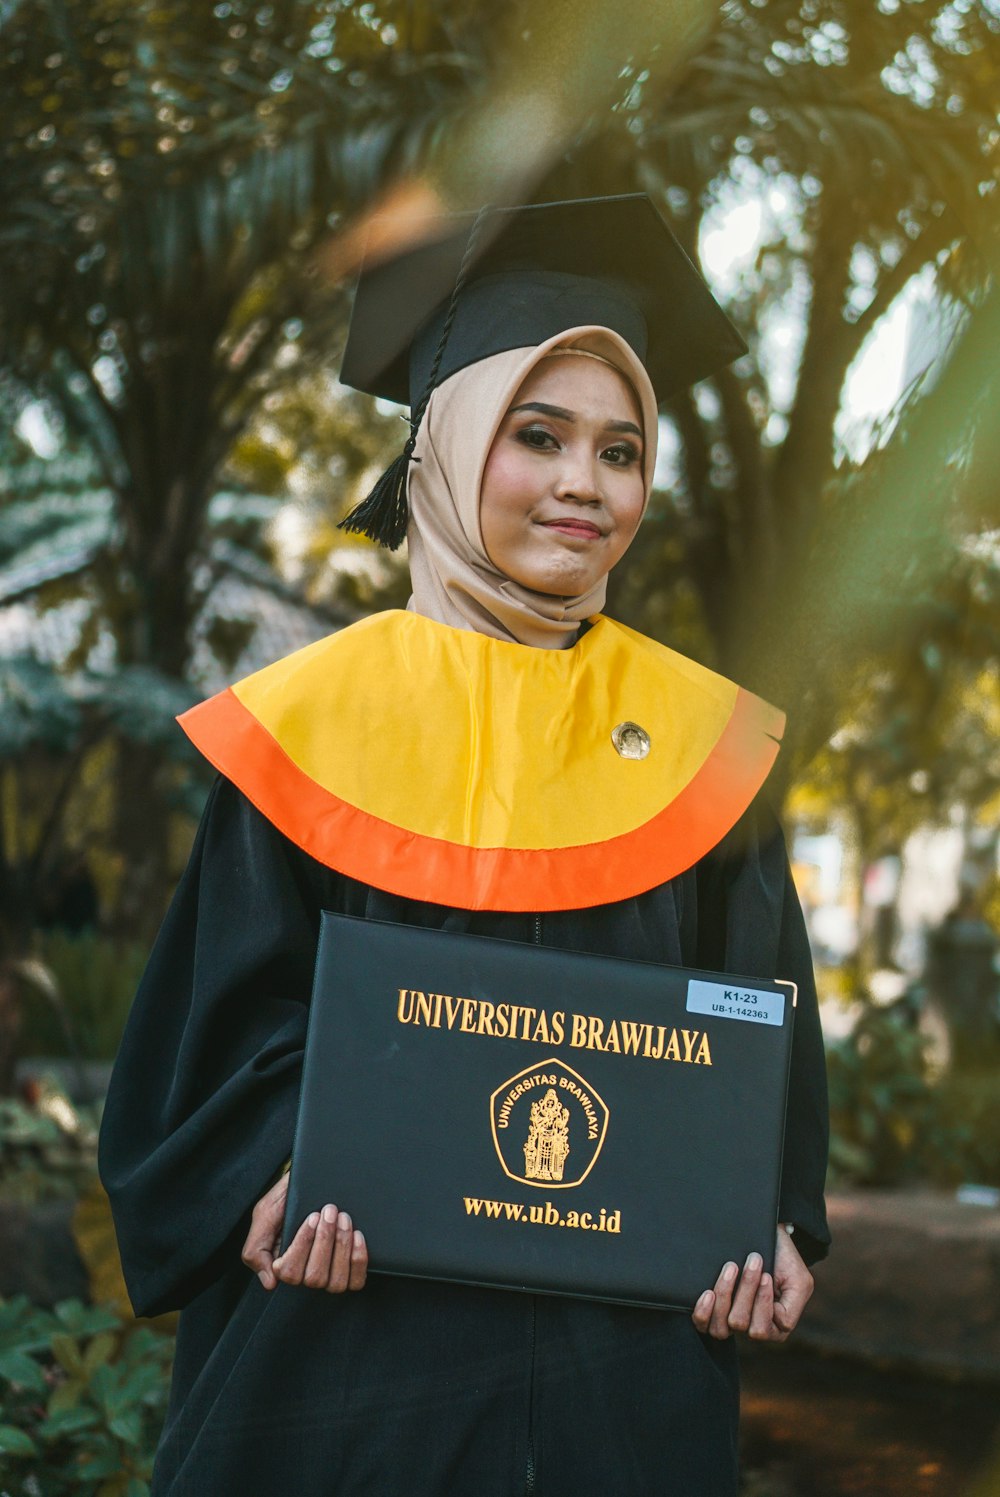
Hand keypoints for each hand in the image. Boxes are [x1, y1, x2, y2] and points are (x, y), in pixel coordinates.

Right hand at [241, 1172, 368, 1292]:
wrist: (314, 1180)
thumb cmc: (287, 1199)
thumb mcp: (264, 1216)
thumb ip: (257, 1248)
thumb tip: (270, 1282)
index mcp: (284, 1264)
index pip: (290, 1273)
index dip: (303, 1245)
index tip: (312, 1217)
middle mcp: (306, 1274)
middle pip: (315, 1277)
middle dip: (324, 1240)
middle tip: (329, 1212)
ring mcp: (329, 1274)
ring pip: (336, 1282)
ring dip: (341, 1247)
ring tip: (343, 1218)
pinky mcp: (349, 1269)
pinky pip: (356, 1280)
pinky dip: (358, 1260)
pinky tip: (357, 1236)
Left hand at [690, 1224, 812, 1341]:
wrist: (766, 1238)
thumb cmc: (784, 1260)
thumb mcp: (800, 1282)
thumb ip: (793, 1307)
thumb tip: (776, 1321)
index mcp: (775, 1327)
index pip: (761, 1329)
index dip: (761, 1301)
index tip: (766, 1275)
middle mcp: (752, 1328)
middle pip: (740, 1324)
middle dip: (745, 1289)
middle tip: (752, 1262)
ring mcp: (731, 1322)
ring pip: (721, 1326)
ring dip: (724, 1294)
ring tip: (731, 1268)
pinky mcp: (712, 1311)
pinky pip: (702, 1324)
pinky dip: (703, 1310)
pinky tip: (709, 1293)